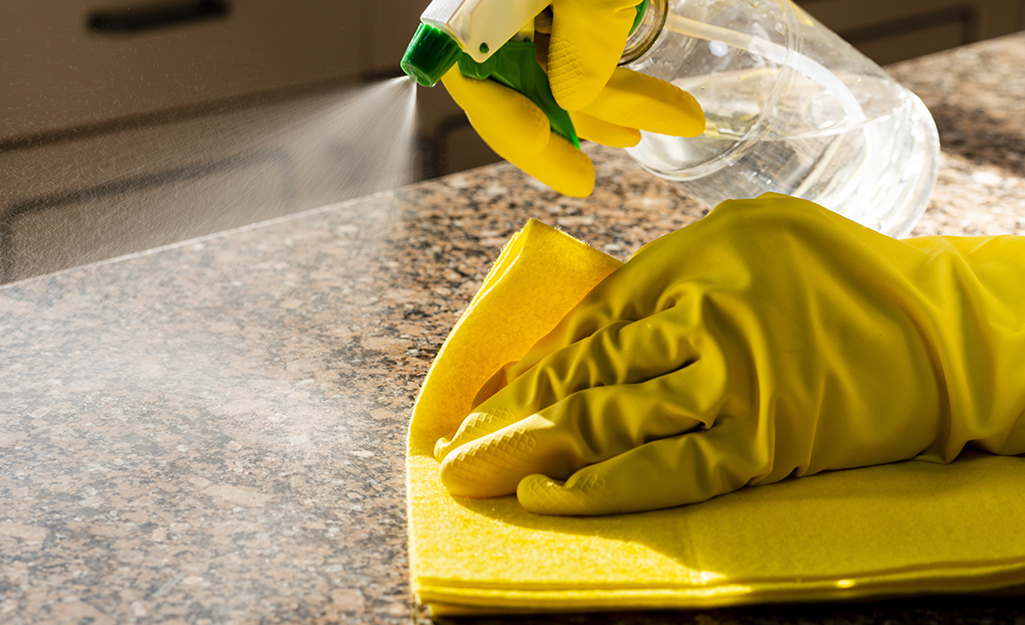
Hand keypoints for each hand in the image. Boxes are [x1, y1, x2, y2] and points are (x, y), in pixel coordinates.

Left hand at [433, 194, 1024, 514]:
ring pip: (609, 420)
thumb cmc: (836, 275)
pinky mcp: (757, 444)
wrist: (934, 334)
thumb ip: (667, 274)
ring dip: (533, 449)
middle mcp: (703, 318)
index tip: (488, 395)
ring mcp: (730, 385)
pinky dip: (599, 487)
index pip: (589, 323)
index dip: (532, 364)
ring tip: (476, 472)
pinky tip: (545, 497)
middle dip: (510, 414)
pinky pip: (664, 473)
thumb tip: (587, 327)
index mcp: (695, 260)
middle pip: (584, 372)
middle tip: (454, 447)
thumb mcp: (749, 235)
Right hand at [441, 0, 703, 196]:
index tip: (580, 179)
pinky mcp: (547, 1)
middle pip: (523, 90)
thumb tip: (577, 104)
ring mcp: (517, 7)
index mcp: (474, 12)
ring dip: (607, 99)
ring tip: (658, 121)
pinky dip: (605, 70)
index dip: (528, 143)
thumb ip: (585, 42)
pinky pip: (568, 45)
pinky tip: (637, 95)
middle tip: (624, 156)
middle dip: (584, 124)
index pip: (483, 96)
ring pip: (554, 70)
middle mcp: (487, 14)